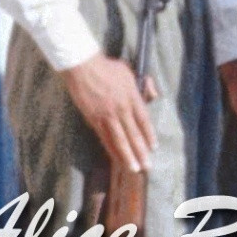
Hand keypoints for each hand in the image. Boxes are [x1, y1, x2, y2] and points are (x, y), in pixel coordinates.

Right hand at [63, 53, 156, 176]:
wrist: (83, 68)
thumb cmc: (107, 68)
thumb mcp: (130, 72)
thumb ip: (143, 85)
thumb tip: (153, 95)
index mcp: (131, 97)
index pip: (143, 120)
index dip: (149, 135)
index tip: (153, 147)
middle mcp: (120, 108)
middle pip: (133, 134)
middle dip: (141, 151)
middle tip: (147, 166)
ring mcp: (106, 115)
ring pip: (119, 140)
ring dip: (127, 155)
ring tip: (133, 168)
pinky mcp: (93, 119)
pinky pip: (104, 137)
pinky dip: (111, 149)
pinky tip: (115, 158)